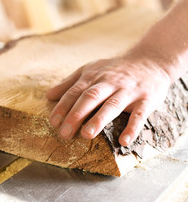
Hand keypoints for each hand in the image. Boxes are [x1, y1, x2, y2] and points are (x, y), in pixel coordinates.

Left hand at [46, 50, 171, 145]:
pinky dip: (133, 127)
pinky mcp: (146, 99)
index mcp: (93, 77)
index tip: (53, 122)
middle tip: (64, 133)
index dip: (63, 106)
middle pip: (90, 98)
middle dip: (76, 115)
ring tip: (86, 135)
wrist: (151, 60)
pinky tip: (124, 141)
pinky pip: (140, 115)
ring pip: (112, 105)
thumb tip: (48, 95)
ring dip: (99, 120)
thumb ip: (69, 83)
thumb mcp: (90, 70)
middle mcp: (109, 83)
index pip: (75, 92)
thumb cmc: (114, 70)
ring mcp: (128, 91)